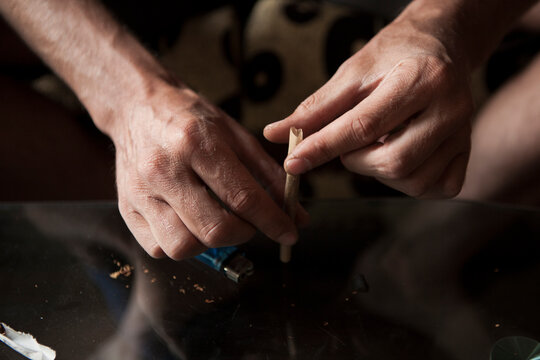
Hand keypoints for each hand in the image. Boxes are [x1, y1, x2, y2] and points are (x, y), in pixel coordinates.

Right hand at [112, 82, 299, 258]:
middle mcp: (165, 169)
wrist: (138, 107)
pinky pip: (158, 248)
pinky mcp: (126, 208)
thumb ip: (268, 176)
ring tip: (216, 222)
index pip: (242, 197)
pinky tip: (190, 224)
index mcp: (197, 144)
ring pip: (183, 247)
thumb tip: (297, 215)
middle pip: (214, 229)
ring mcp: (141, 191)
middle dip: (244, 235)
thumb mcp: (235, 136)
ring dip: (210, 244)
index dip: (272, 221)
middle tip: (249, 223)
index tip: (288, 233)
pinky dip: (182, 245)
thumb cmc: (190, 120)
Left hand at [264, 16, 473, 197]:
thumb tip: (274, 134)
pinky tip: (399, 155)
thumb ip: (315, 108)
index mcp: (422, 79)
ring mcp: (463, 133)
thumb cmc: (393, 57)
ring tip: (376, 144)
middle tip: (350, 142)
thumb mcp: (351, 73)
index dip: (323, 147)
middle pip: (392, 162)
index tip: (292, 162)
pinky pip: (435, 187)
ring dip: (379, 172)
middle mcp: (451, 108)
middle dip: (356, 161)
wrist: (440, 46)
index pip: (364, 126)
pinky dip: (408, 181)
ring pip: (412, 180)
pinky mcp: (467, 152)